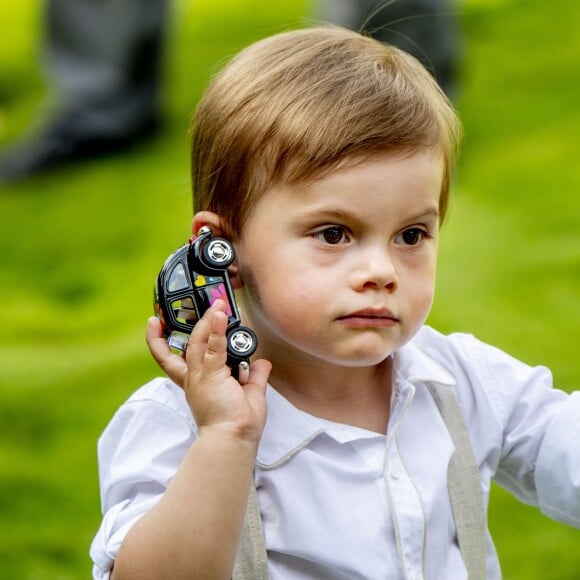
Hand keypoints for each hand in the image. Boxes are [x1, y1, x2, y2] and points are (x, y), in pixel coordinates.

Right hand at [147, 300, 270, 441]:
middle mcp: (194, 377)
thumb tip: (262, 363)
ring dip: (207, 320)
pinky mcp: (211, 375)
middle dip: (182, 323)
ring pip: (198, 341)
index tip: (154, 324)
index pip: (173, 358)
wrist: (234, 439)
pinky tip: (219, 315)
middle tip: (194, 303)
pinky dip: (216, 330)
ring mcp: (200, 376)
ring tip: (217, 304)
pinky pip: (214, 347)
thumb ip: (254, 376)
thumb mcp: (248, 394)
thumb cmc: (238, 424)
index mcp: (197, 382)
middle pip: (183, 345)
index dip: (160, 341)